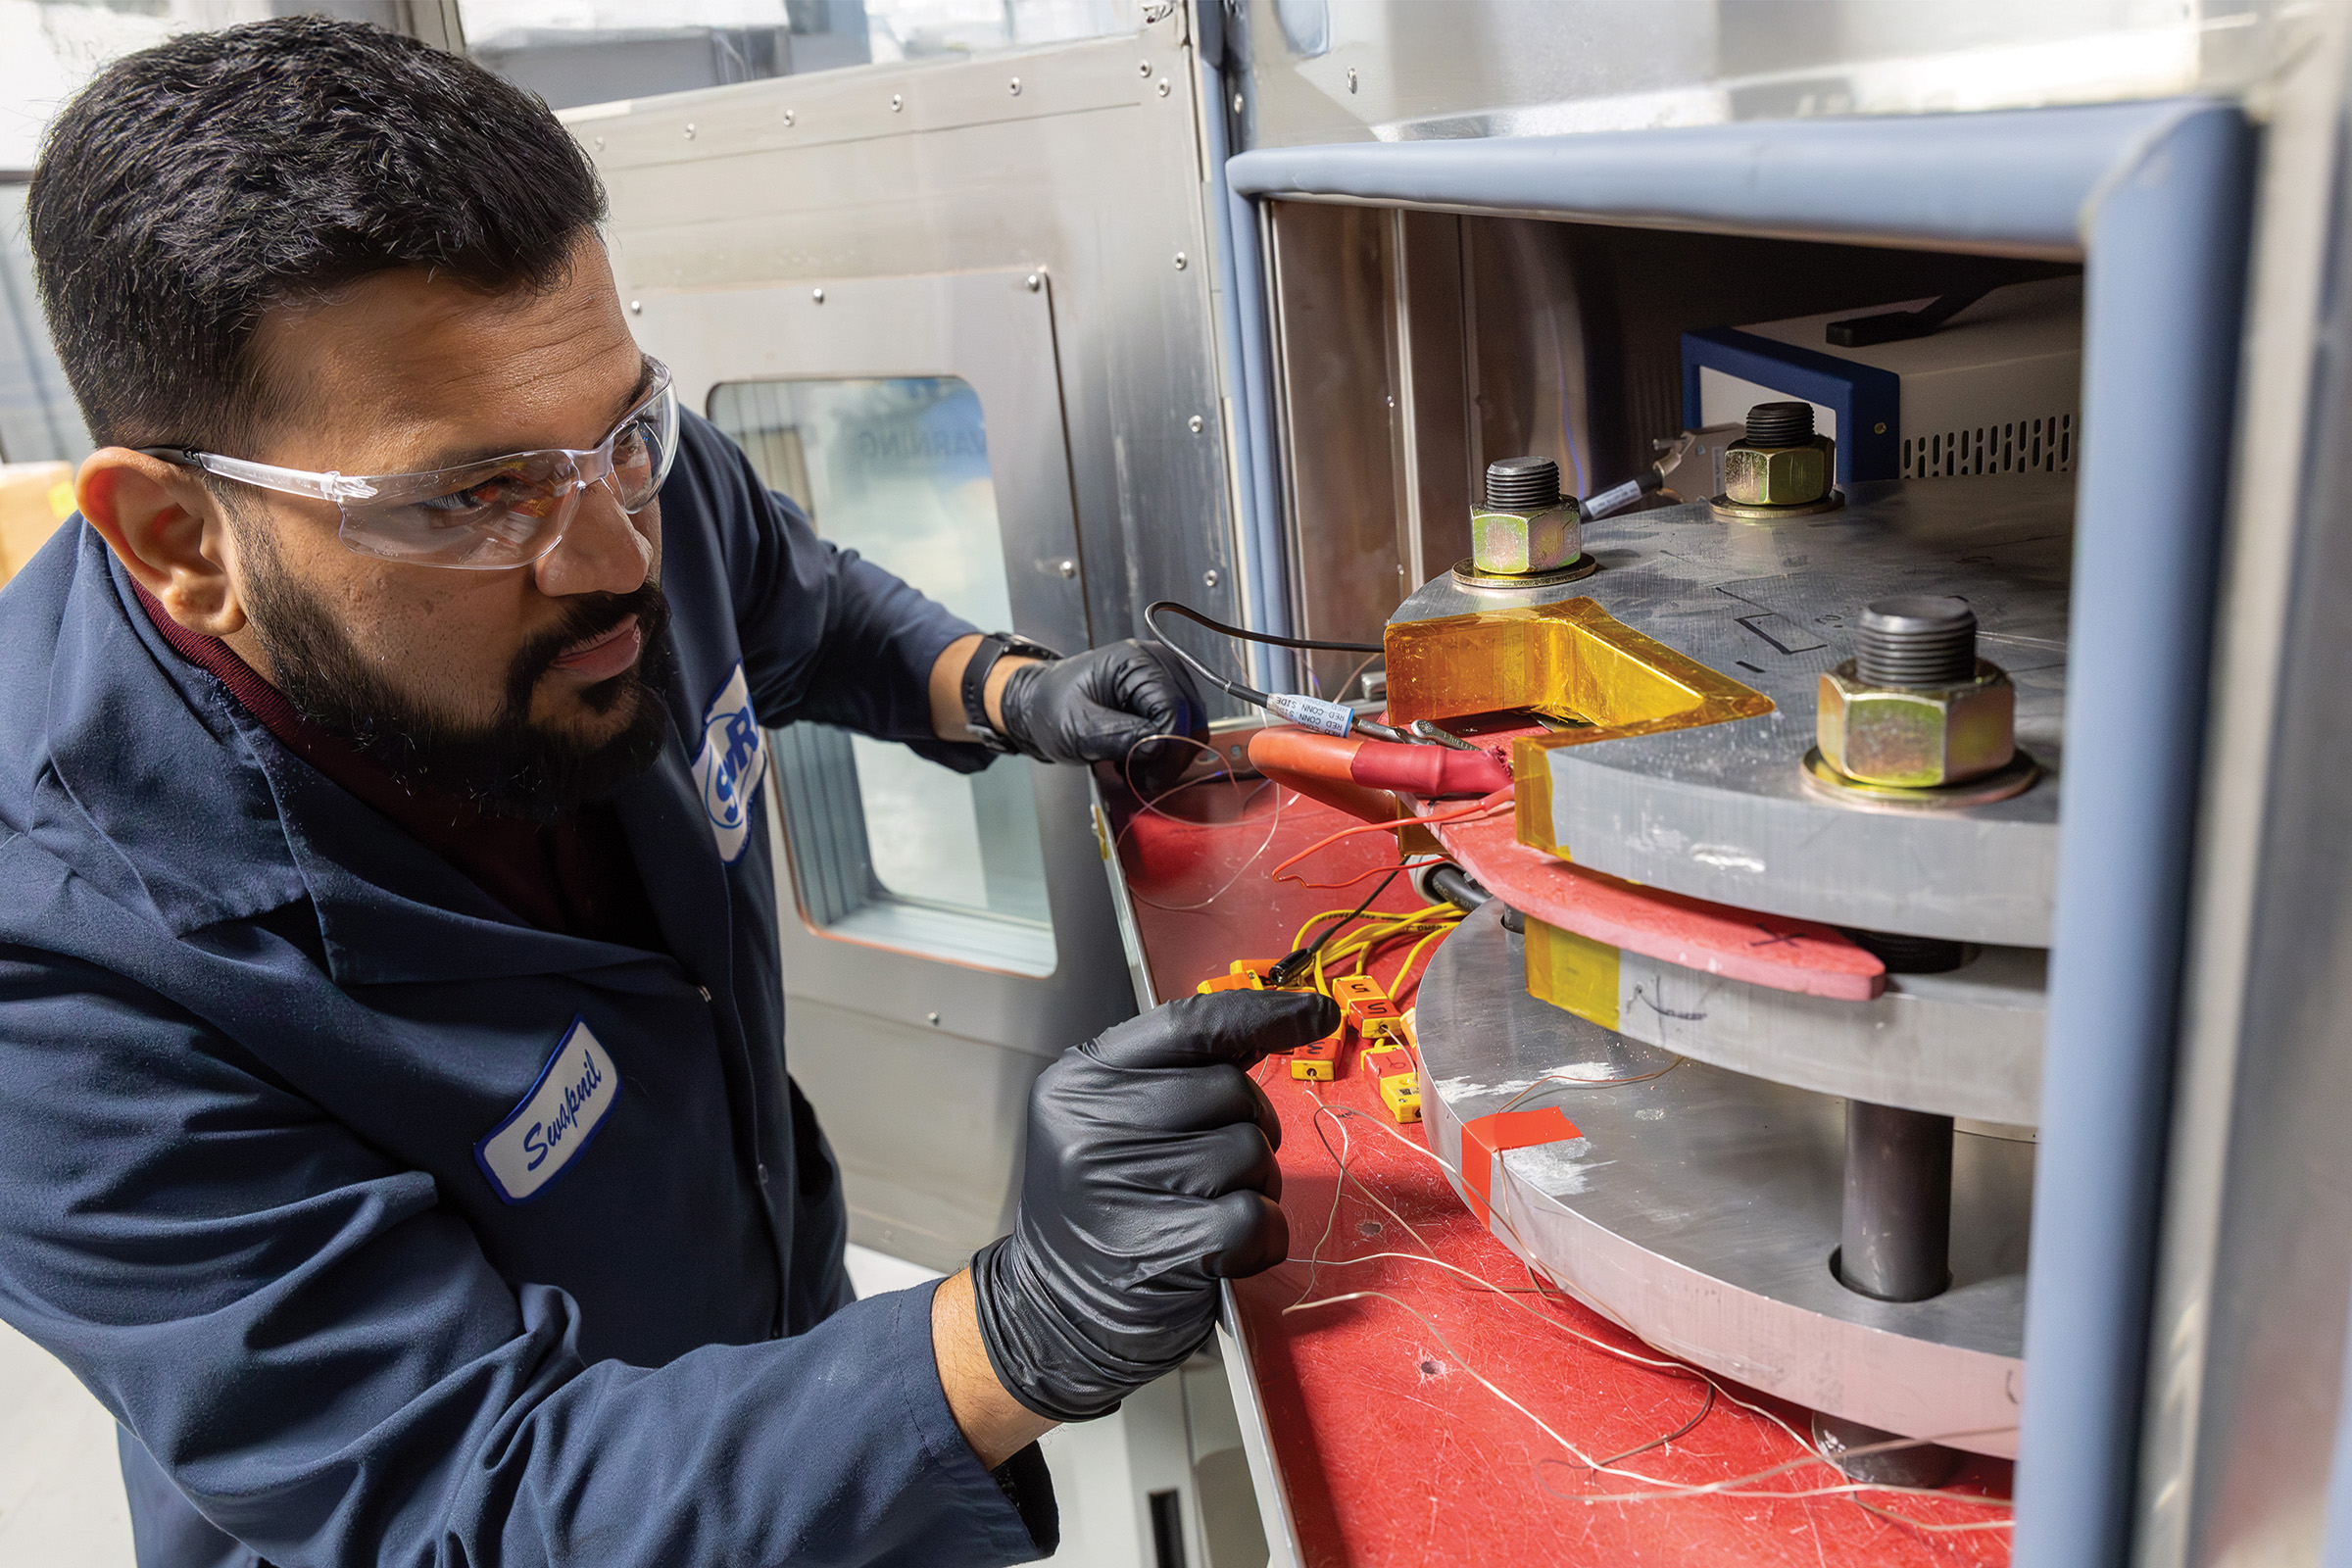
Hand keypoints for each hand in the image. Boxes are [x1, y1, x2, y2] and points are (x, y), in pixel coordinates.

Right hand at [968, 989, 1336, 1421]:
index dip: (1261, 1012)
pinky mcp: (1155, 1250)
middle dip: (1250, 1125)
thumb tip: (1277, 1020)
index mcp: (1079, 1081)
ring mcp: (1118, 1189)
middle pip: (1229, 1090)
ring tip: (1213, 1206)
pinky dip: (1263, 1233)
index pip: (1187, 1025)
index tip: (1316, 1013)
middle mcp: (1089, 1126)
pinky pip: (1254, 1216)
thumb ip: (1178, 1072)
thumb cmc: (1102, 1207)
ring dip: (1257, 1182)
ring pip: (1248, 1151)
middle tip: (1222, 1165)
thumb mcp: (1111, 1120)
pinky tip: (1231, 1247)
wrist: (1053, 1311)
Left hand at [997, 639, 1207, 795]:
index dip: (1168, 747)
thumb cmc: (1050, 707)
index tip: (1148, 777)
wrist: (1039, 706)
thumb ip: (1119, 737)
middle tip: (1139, 778)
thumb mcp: (1078, 728)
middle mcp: (1158, 664)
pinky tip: (1137, 758)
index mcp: (1136, 661)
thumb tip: (1158, 749)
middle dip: (1169, 756)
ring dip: (1167, 756)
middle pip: (1190, 717)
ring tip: (1133, 767)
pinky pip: (1181, 730)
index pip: (1174, 707)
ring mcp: (1164, 680)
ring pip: (1191, 727)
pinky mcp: (1163, 698)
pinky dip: (1164, 752)